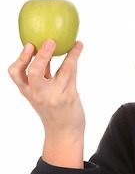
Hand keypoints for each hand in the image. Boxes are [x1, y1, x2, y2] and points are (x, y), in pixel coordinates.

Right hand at [8, 39, 84, 166]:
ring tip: (75, 42)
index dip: (21, 58)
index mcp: (28, 91)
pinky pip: (72, 74)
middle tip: (49, 41)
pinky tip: (78, 49)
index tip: (29, 45)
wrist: (63, 132)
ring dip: (70, 54)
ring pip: (62, 71)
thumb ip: (41, 75)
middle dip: (42, 55)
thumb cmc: (53, 109)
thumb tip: (45, 50)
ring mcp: (54, 96)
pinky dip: (75, 60)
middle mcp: (38, 94)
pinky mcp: (69, 97)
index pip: (16, 73)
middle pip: (34, 72)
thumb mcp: (40, 94)